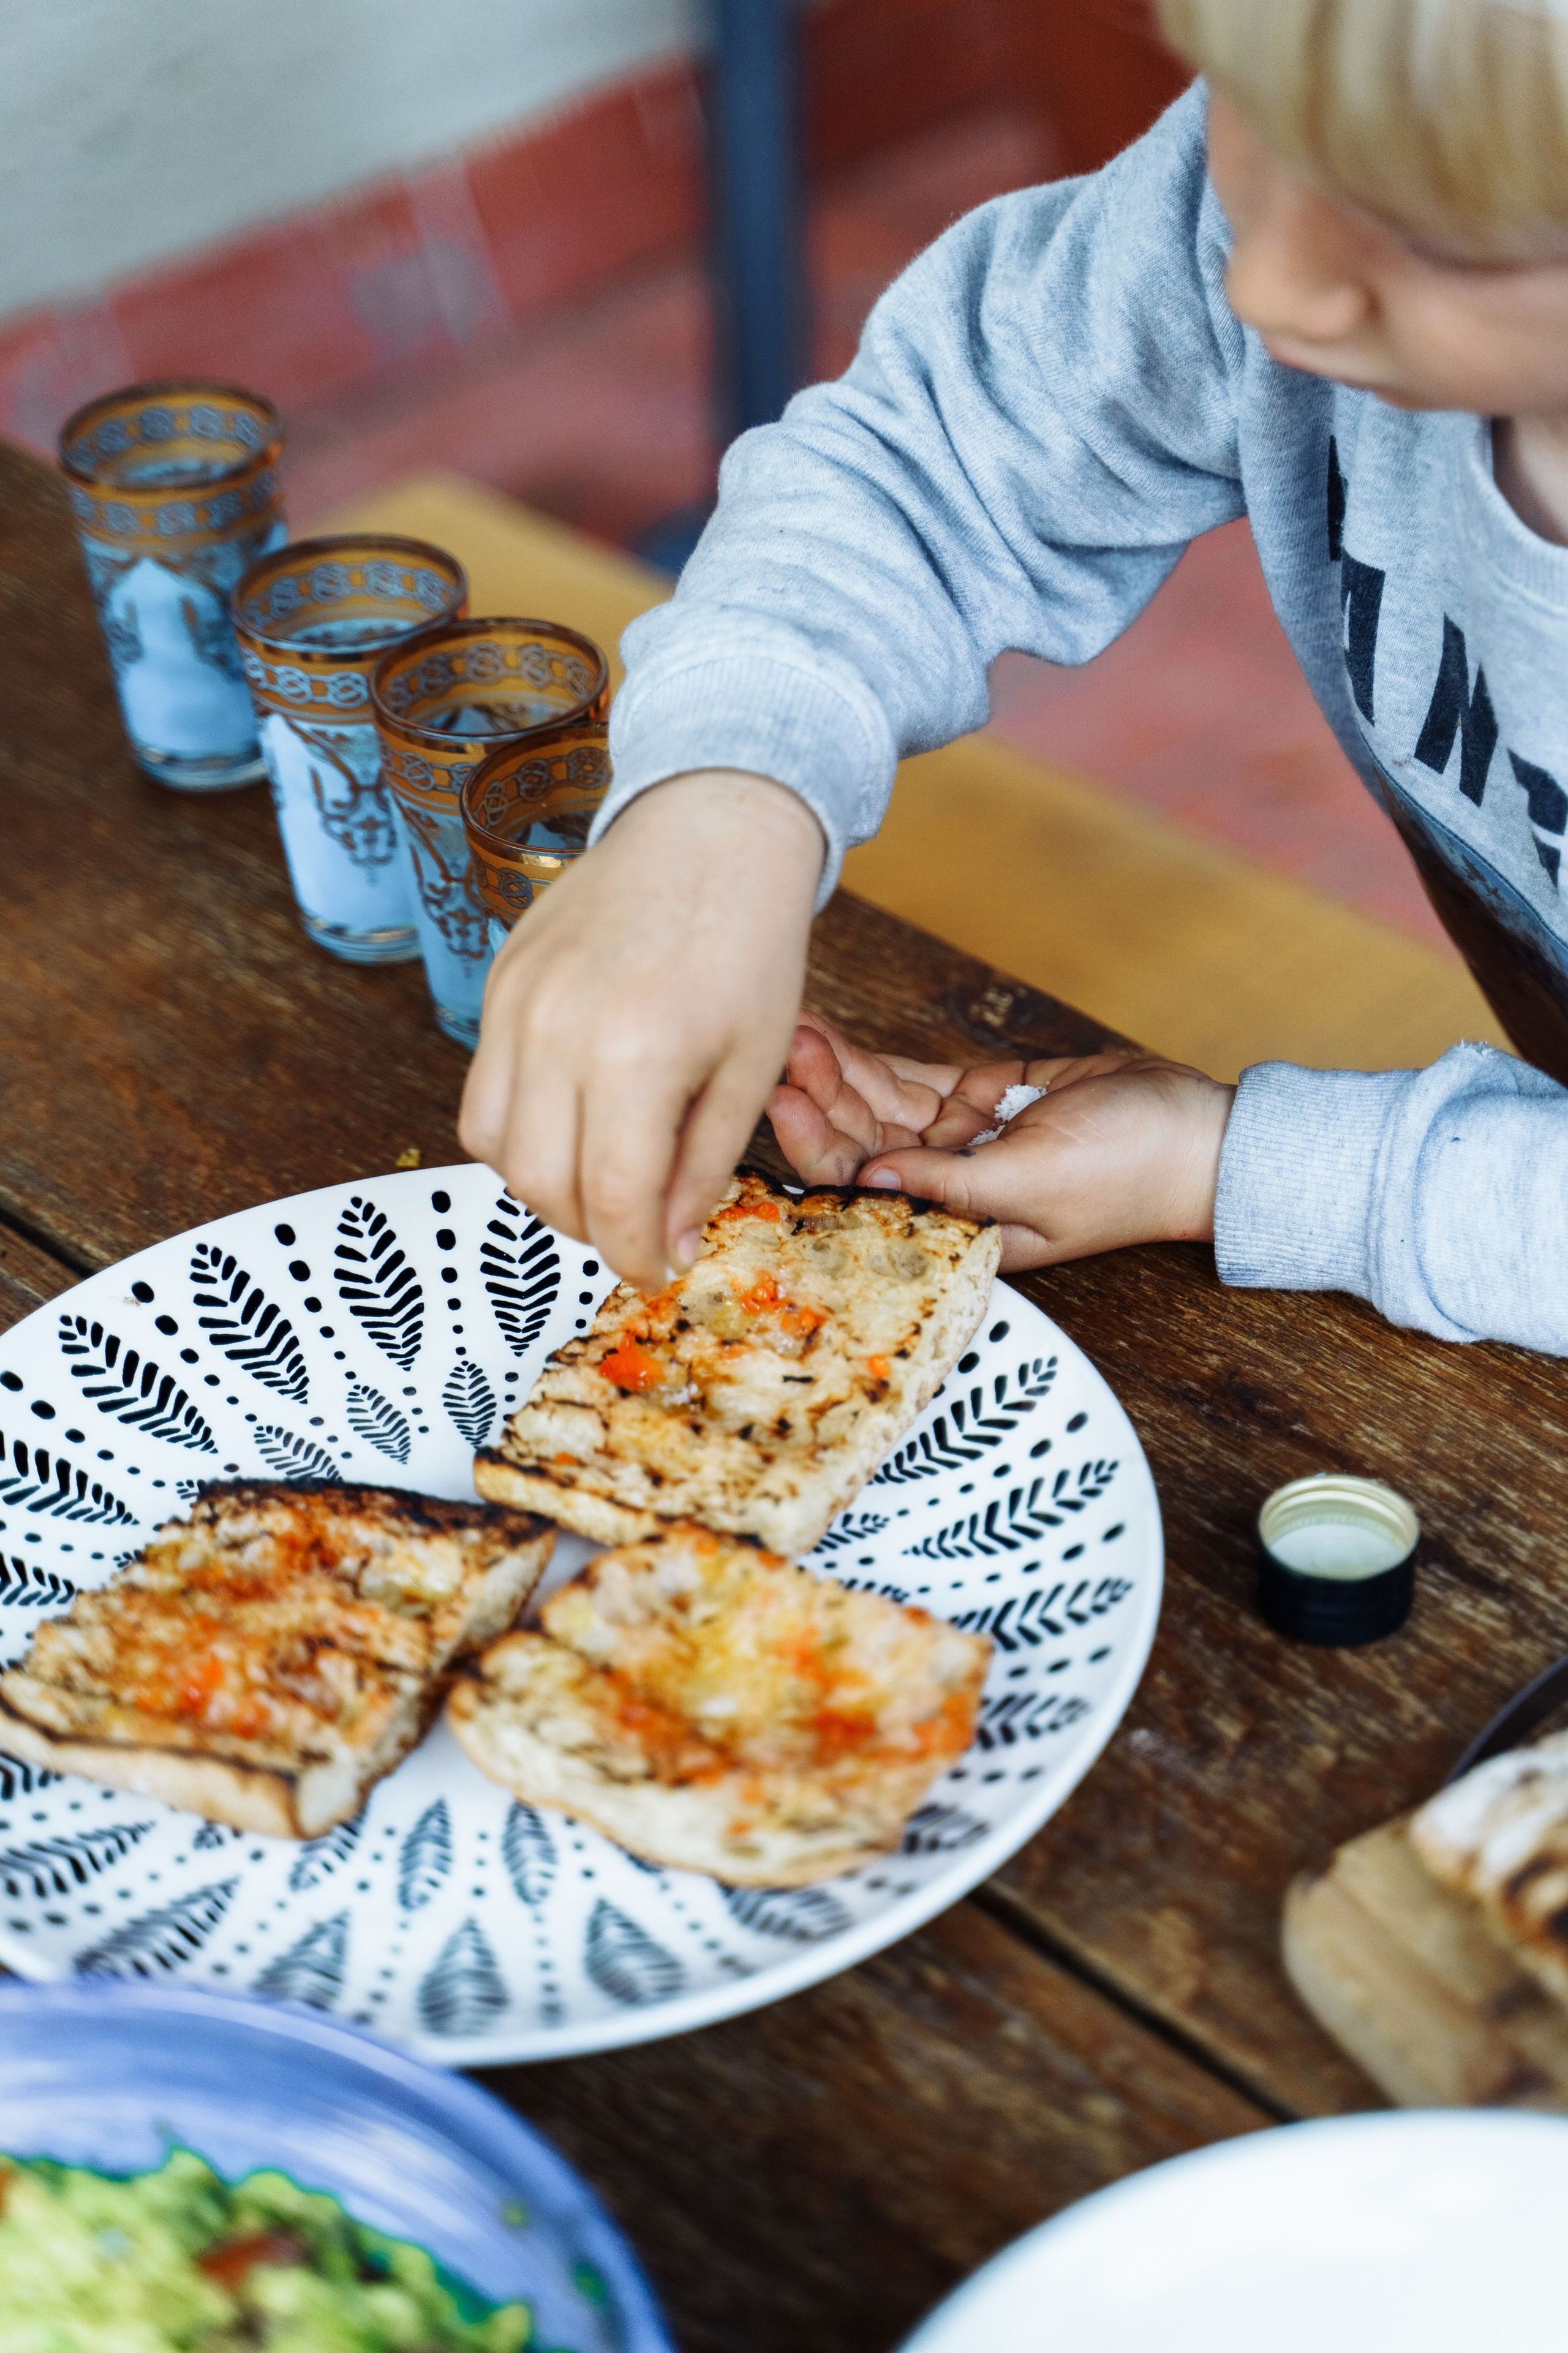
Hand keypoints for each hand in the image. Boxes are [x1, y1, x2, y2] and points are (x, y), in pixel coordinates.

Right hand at [460, 770, 823, 1290]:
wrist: (709, 830)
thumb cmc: (750, 947)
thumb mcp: (752, 1069)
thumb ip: (703, 1165)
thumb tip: (668, 1244)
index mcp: (635, 1057)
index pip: (613, 1202)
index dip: (635, 1256)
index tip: (658, 1272)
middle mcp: (557, 1033)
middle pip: (541, 1186)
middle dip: (593, 1228)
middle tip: (640, 1226)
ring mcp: (515, 1005)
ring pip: (494, 1148)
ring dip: (545, 1184)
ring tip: (604, 1175)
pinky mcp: (498, 985)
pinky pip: (484, 1090)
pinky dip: (521, 1129)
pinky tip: (576, 1117)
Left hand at [768, 1014, 1234, 1269]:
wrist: (1199, 1130)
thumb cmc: (1133, 1171)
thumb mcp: (1036, 1181)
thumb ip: (951, 1185)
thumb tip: (871, 1178)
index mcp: (959, 1231)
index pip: (868, 1196)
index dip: (821, 1151)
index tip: (786, 1103)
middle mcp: (949, 1191)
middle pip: (862, 1147)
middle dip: (819, 1101)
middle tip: (781, 1053)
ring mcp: (960, 1142)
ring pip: (877, 1109)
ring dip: (835, 1075)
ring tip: (799, 1032)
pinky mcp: (978, 1100)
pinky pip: (908, 1082)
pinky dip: (869, 1062)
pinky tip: (830, 1039)